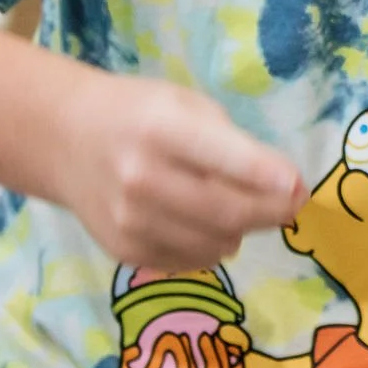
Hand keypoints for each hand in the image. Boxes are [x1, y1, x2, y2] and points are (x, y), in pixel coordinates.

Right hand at [61, 74, 305, 269]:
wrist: (67, 140)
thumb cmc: (142, 114)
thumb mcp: (189, 106)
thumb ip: (236, 144)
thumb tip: (288, 188)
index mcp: (163, 131)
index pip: (225, 160)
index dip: (269, 177)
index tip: (301, 187)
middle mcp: (142, 179)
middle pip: (229, 213)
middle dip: (274, 212)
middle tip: (293, 204)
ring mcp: (129, 220)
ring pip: (217, 244)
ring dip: (245, 231)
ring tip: (243, 207)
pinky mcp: (123, 250)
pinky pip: (192, 262)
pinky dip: (213, 247)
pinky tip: (207, 224)